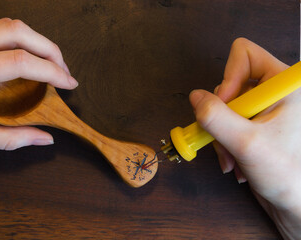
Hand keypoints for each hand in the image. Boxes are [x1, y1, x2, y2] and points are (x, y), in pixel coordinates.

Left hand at [0, 18, 77, 149]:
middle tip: (64, 70)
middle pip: (17, 31)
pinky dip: (18, 41)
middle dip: (50, 48)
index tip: (68, 83)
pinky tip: (24, 58)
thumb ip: (8, 138)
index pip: (19, 62)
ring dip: (36, 41)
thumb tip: (44, 138)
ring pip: (6, 24)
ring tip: (49, 63)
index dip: (52, 71)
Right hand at [190, 38, 300, 238]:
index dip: (228, 78)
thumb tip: (195, 97)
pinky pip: (226, 122)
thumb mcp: (247, 143)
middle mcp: (273, 91)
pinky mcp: (254, 123)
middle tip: (228, 139)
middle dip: (223, 117)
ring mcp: (263, 108)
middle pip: (230, 85)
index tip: (226, 106)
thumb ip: (217, 117)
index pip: (245, 55)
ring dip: (222, 135)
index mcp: (284, 85)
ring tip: (233, 157)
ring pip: (224, 107)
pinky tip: (235, 161)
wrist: (294, 203)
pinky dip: (225, 142)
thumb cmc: (285, 173)